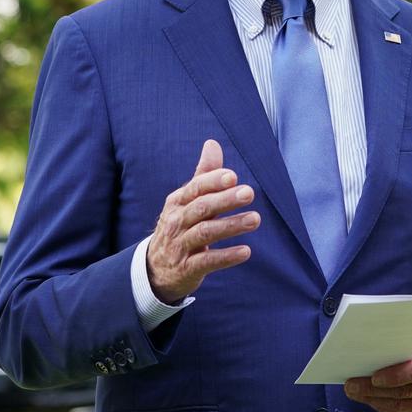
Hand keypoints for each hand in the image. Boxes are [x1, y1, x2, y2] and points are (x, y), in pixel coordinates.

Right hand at [146, 139, 258, 302]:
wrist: (156, 269)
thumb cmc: (180, 227)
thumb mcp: (187, 201)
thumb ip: (203, 175)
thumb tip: (212, 143)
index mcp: (178, 202)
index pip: (195, 188)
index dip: (213, 181)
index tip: (233, 176)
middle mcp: (177, 221)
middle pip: (201, 208)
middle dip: (225, 200)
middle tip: (249, 193)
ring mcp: (180, 245)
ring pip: (205, 233)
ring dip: (231, 226)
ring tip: (255, 219)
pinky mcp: (187, 268)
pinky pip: (207, 261)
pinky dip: (226, 256)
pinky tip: (246, 251)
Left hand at [343, 338, 411, 411]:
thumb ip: (406, 349)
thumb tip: (373, 356)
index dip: (395, 376)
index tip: (374, 377)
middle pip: (407, 391)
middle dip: (375, 390)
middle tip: (352, 386)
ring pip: (402, 406)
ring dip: (376, 401)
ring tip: (356, 393)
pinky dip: (385, 409)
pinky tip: (372, 401)